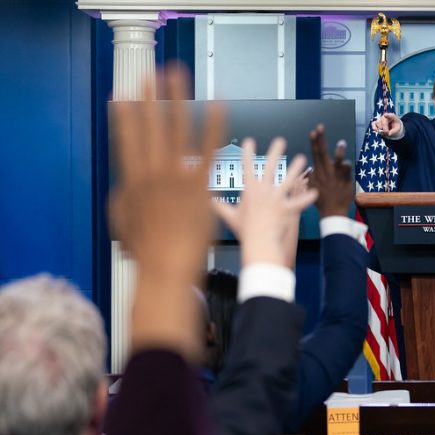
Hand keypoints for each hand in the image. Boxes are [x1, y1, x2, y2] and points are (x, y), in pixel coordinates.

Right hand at [109, 65, 223, 276]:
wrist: (166, 267)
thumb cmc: (146, 250)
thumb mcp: (124, 220)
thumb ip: (124, 196)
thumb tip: (124, 184)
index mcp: (133, 179)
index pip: (128, 138)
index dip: (126, 115)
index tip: (124, 94)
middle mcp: (153, 172)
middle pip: (151, 126)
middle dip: (152, 98)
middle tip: (153, 73)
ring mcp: (176, 177)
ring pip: (178, 129)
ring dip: (178, 99)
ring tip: (179, 76)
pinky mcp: (199, 184)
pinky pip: (209, 148)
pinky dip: (213, 124)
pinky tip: (217, 104)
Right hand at [214, 137, 317, 267]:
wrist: (259, 242)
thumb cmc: (245, 230)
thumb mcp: (230, 216)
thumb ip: (219, 206)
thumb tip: (207, 201)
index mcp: (250, 190)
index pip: (247, 167)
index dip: (247, 153)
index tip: (250, 141)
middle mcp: (264, 191)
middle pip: (270, 167)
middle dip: (275, 152)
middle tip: (281, 140)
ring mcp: (277, 199)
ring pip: (288, 180)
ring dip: (295, 169)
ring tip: (302, 158)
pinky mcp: (288, 209)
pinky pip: (299, 202)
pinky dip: (307, 198)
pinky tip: (315, 192)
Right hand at [308, 125, 352, 218]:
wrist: (332, 212)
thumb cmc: (322, 200)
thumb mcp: (312, 187)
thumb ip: (311, 177)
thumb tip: (310, 169)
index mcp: (318, 172)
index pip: (315, 154)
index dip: (314, 142)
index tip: (313, 131)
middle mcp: (326, 173)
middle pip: (322, 153)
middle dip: (320, 139)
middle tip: (319, 127)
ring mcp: (336, 177)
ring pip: (337, 163)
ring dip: (339, 153)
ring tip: (341, 143)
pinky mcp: (345, 181)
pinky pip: (347, 172)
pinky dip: (347, 166)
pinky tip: (348, 163)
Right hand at [371, 113, 402, 136]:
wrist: (393, 128)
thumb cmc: (396, 127)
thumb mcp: (398, 129)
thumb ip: (394, 131)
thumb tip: (388, 134)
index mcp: (392, 116)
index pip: (391, 115)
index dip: (388, 115)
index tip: (385, 115)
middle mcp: (385, 116)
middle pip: (383, 121)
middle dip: (384, 128)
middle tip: (387, 133)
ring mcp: (380, 119)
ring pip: (378, 122)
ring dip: (380, 129)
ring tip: (384, 133)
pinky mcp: (376, 123)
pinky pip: (373, 124)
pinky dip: (374, 128)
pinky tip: (377, 131)